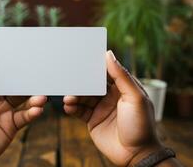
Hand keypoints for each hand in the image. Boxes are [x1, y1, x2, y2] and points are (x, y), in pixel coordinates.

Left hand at [0, 44, 46, 166]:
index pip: (0, 72)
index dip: (11, 64)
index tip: (24, 53)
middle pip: (15, 85)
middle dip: (28, 79)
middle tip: (41, 72)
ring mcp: (5, 111)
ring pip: (24, 100)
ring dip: (34, 97)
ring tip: (42, 96)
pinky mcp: (11, 125)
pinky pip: (26, 116)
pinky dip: (34, 112)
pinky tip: (39, 109)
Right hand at [63, 50, 161, 165]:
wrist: (135, 155)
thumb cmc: (141, 125)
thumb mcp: (134, 97)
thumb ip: (121, 76)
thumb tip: (109, 54)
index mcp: (123, 88)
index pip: (107, 72)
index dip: (95, 66)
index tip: (82, 59)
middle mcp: (110, 96)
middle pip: (92, 84)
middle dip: (81, 83)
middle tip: (70, 80)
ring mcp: (100, 108)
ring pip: (83, 97)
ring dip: (74, 96)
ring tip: (68, 98)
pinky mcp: (92, 120)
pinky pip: (79, 110)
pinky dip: (72, 108)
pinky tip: (68, 107)